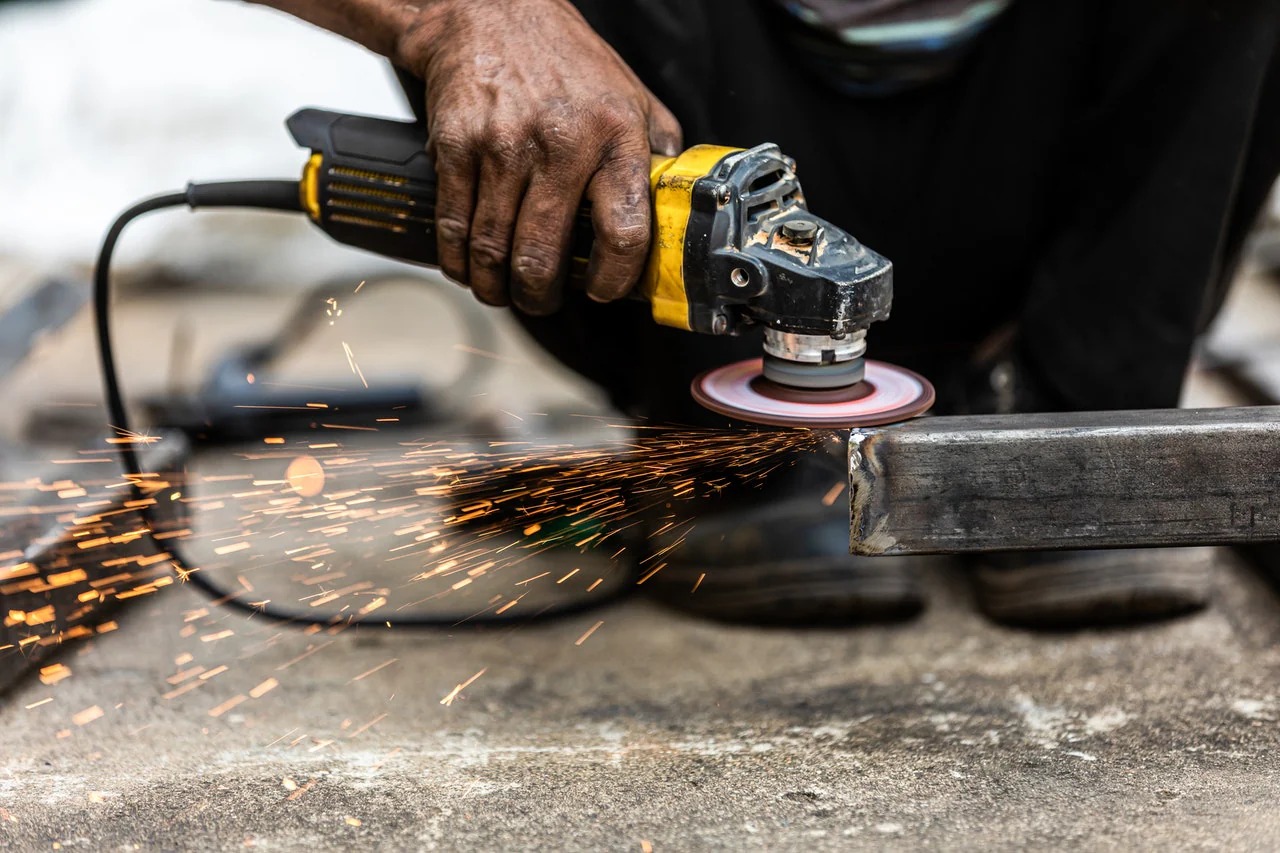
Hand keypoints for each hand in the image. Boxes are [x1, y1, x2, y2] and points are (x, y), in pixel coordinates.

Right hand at [396, 0, 681, 313]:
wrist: (493, 11)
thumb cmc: (567, 61)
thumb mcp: (632, 97)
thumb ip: (657, 153)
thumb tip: (677, 210)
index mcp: (617, 136)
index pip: (624, 231)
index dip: (613, 279)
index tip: (603, 292)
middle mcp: (562, 142)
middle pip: (544, 253)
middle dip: (539, 296)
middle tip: (541, 301)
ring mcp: (504, 145)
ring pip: (493, 248)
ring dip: (495, 286)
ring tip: (501, 291)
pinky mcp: (457, 144)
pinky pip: (454, 224)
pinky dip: (458, 259)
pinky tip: (467, 266)